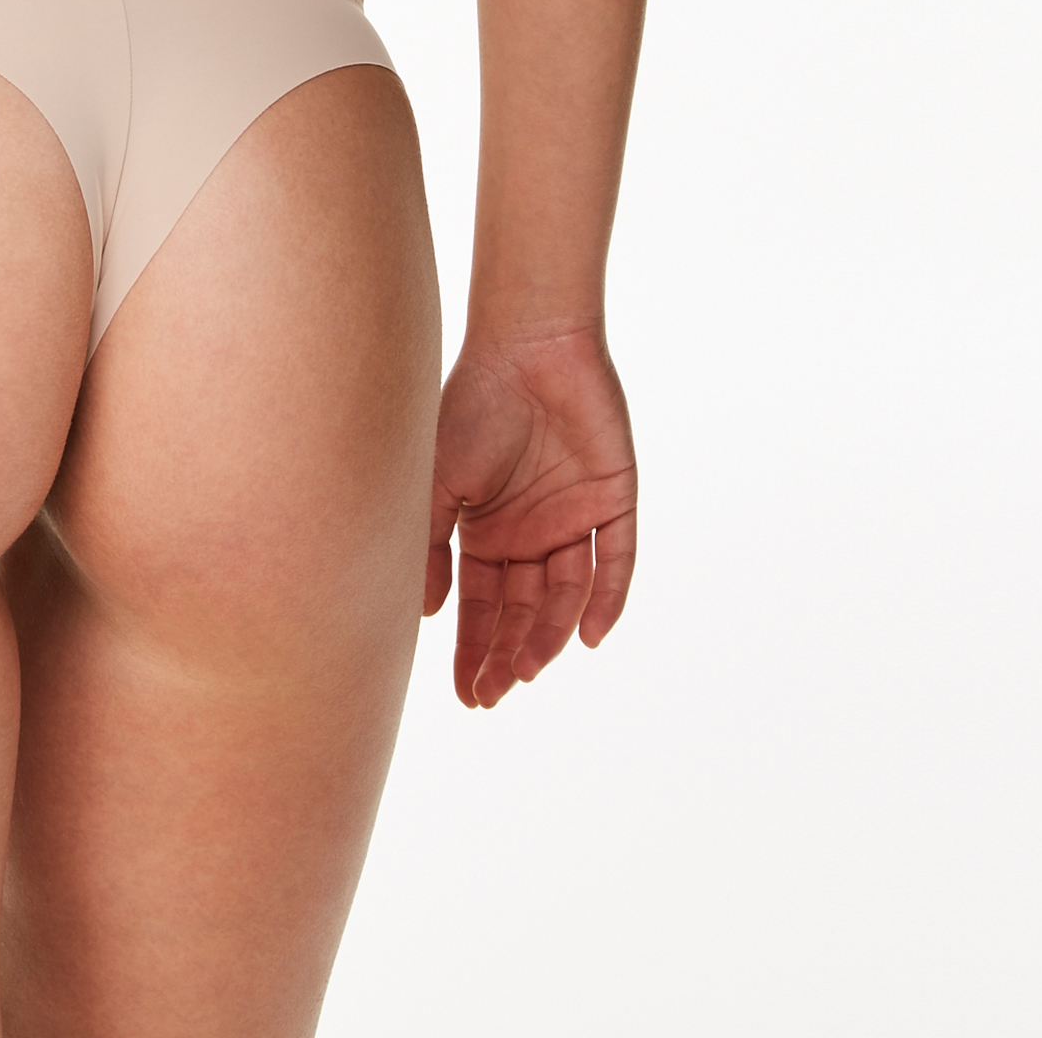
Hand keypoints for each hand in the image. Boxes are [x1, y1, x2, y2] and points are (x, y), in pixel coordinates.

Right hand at [423, 326, 635, 707]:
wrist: (526, 346)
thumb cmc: (472, 404)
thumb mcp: (437, 481)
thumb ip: (431, 546)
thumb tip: (424, 614)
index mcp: (488, 530)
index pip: (482, 605)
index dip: (474, 649)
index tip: (467, 695)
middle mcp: (531, 532)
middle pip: (523, 610)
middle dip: (507, 654)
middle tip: (493, 694)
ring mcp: (574, 518)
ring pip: (567, 595)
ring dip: (549, 635)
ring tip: (527, 668)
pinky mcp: (613, 500)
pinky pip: (616, 562)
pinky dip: (607, 600)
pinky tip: (589, 637)